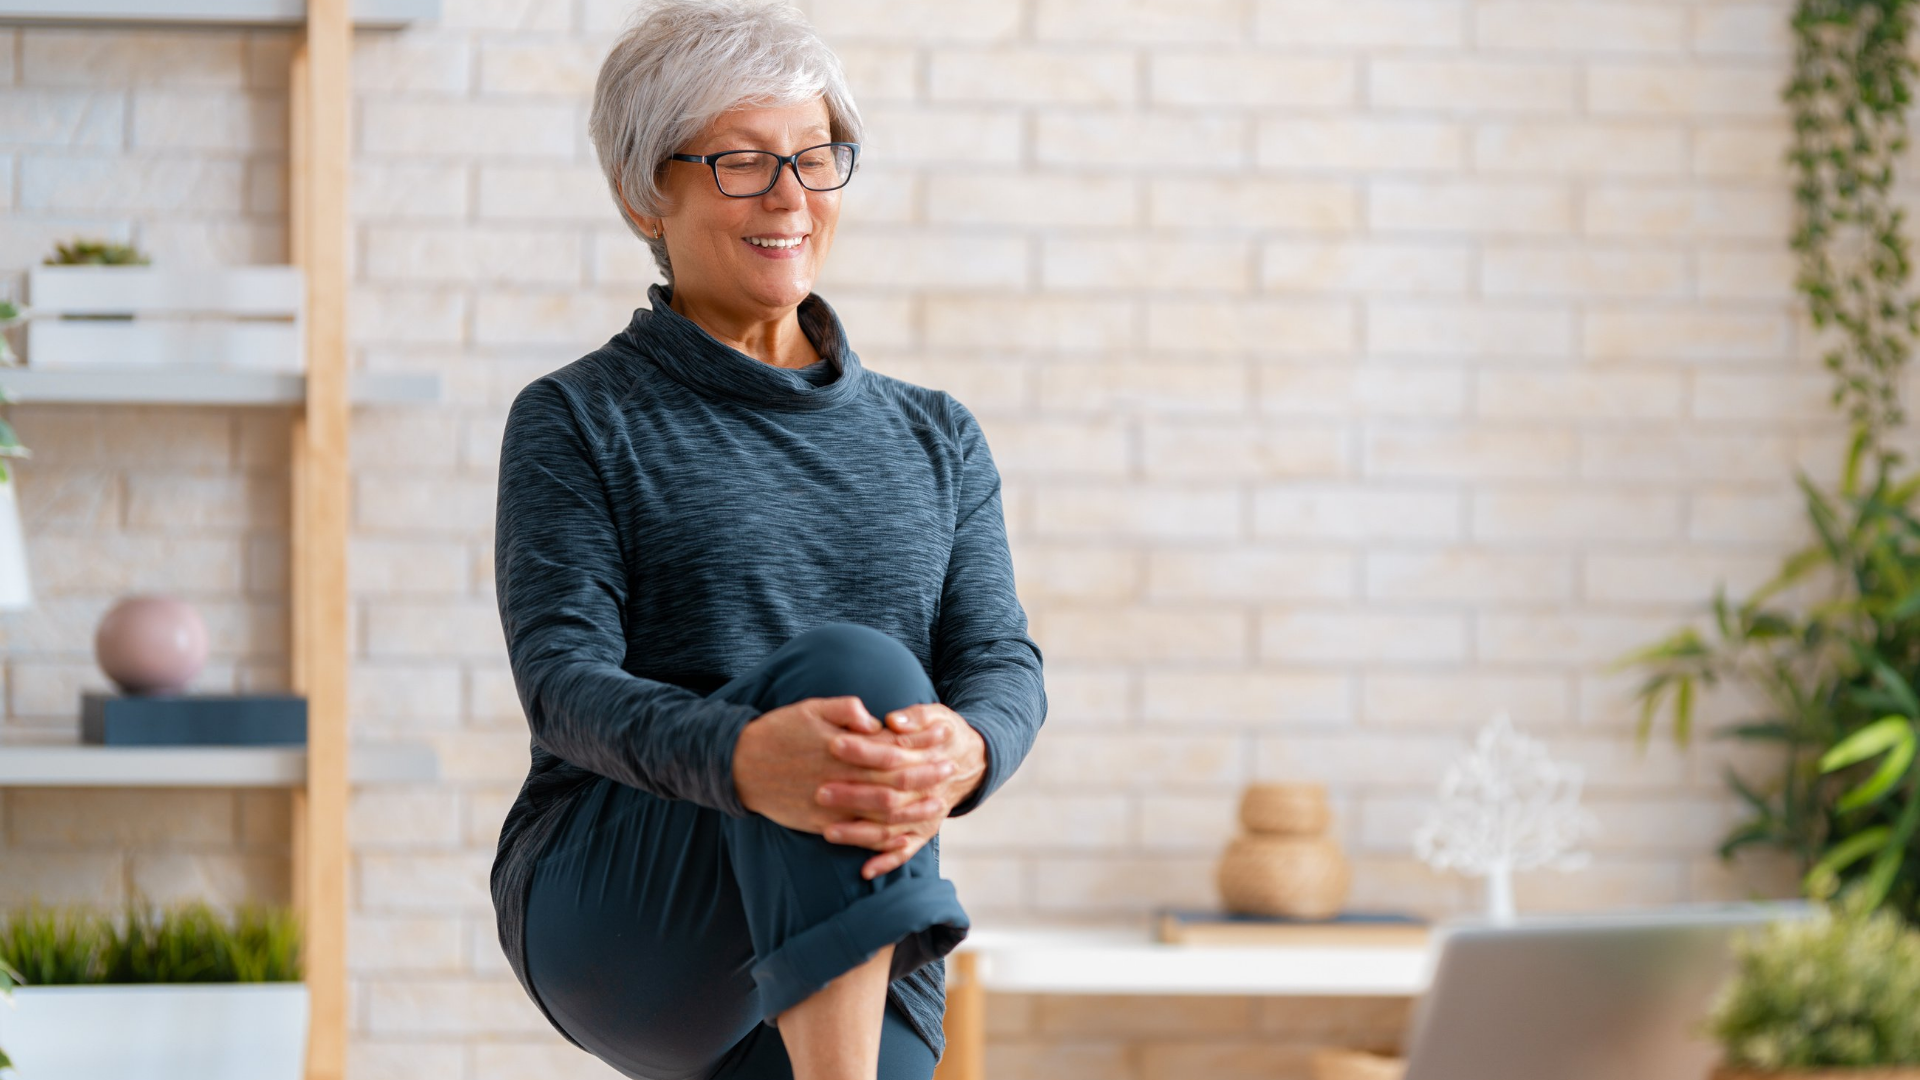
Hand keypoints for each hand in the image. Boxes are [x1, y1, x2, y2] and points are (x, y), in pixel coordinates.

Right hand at [731, 695, 955, 839]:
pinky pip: (859, 837)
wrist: (739, 766)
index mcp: (842, 748)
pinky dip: (884, 840)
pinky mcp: (822, 825)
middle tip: (952, 770)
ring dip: (914, 809)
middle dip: (926, 776)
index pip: (891, 747)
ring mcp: (833, 806)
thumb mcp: (809, 709)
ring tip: (939, 804)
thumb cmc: (777, 731)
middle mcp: (841, 779)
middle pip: (894, 782)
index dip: (920, 744)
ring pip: (882, 813)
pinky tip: (905, 838)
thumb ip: (845, 709)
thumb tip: (875, 717)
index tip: (943, 736)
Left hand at [816, 703, 987, 879]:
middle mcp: (926, 792)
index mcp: (926, 759)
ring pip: (891, 829)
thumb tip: (894, 720)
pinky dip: (887, 862)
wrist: (971, 761)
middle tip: (820, 792)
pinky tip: (865, 871)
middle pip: (887, 797)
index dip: (862, 750)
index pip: (890, 756)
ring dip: (860, 833)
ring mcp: (925, 816)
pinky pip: (906, 852)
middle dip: (853, 796)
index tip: (833, 744)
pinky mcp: (924, 832)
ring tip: (827, 832)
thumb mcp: (936, 715)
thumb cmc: (943, 734)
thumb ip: (915, 716)